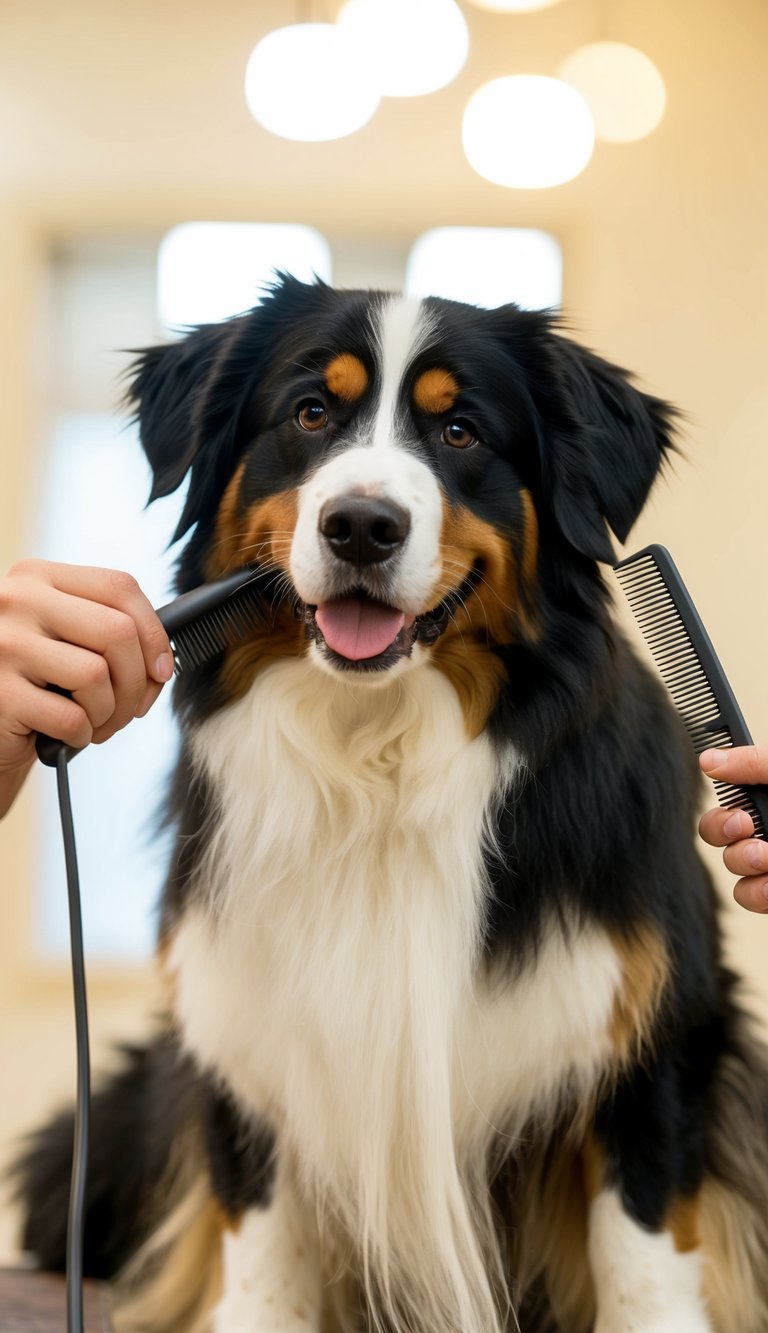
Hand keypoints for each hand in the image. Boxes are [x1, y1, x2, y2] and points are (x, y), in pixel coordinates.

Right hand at [0, 560, 172, 817]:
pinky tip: (68, 736)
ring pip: (96, 675)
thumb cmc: (36, 683)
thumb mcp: (64, 639)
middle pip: (116, 631)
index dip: (154, 632)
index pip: (119, 586)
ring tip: (96, 722)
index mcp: (38, 577)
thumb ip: (105, 630)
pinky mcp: (0, 694)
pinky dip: (82, 735)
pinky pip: (71, 717)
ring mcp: (4, 644)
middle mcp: (17, 601)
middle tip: (132, 708)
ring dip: (110, 713)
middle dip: (138, 682)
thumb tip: (162, 660)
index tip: (161, 669)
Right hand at [699, 746, 767, 912]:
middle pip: (715, 832)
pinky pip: (748, 895)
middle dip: (721, 829)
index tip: (737, 809)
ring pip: (731, 865)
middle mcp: (765, 832)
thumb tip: (707, 759)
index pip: (728, 799)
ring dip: (744, 860)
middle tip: (746, 826)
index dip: (722, 806)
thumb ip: (753, 763)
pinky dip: (760, 891)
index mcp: (766, 802)